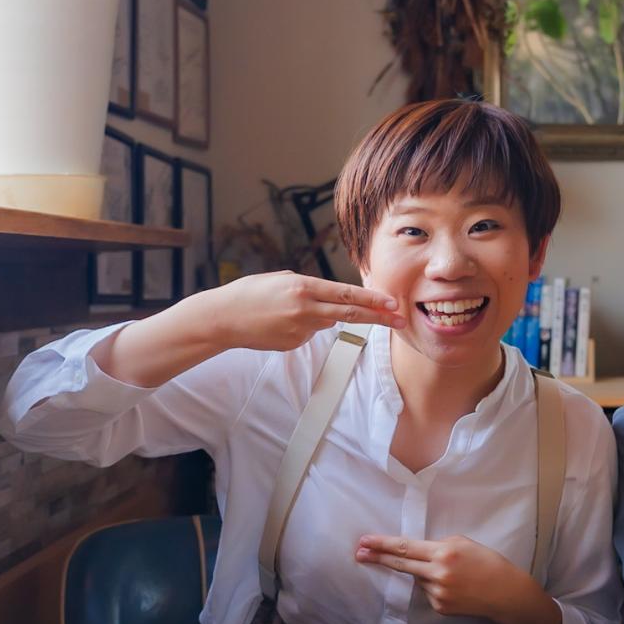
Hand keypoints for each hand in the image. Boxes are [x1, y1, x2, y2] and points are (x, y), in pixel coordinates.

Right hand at [206, 270, 403, 351]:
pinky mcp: (293, 343)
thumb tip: (333, 299)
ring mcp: (300, 329)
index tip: (391, 302)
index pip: (346, 294)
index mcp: (303, 287)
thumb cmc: (251, 293)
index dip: (372, 299)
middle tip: (399, 319)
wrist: (223, 318)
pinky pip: (308, 333)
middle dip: (378, 317)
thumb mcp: (283, 279)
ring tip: (286, 310)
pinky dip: (301, 326)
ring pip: (325, 322)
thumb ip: (310, 288)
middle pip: (350, 314)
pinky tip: (278, 322)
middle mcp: (306, 309)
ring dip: (319, 315)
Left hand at [355, 535, 533, 623]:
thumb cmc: (487, 562)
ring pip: (418, 578)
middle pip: (401, 564)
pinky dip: (435, 586)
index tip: (365, 541)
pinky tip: (454, 586)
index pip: (406, 547)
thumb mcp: (464, 543)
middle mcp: (437, 574)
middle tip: (359, 552)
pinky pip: (428, 592)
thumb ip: (438, 545)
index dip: (383, 544)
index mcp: (444, 552)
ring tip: (452, 573)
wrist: (505, 593)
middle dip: (378, 557)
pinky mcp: (440, 607)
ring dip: (425, 573)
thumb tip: (416, 551)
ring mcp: (437, 593)